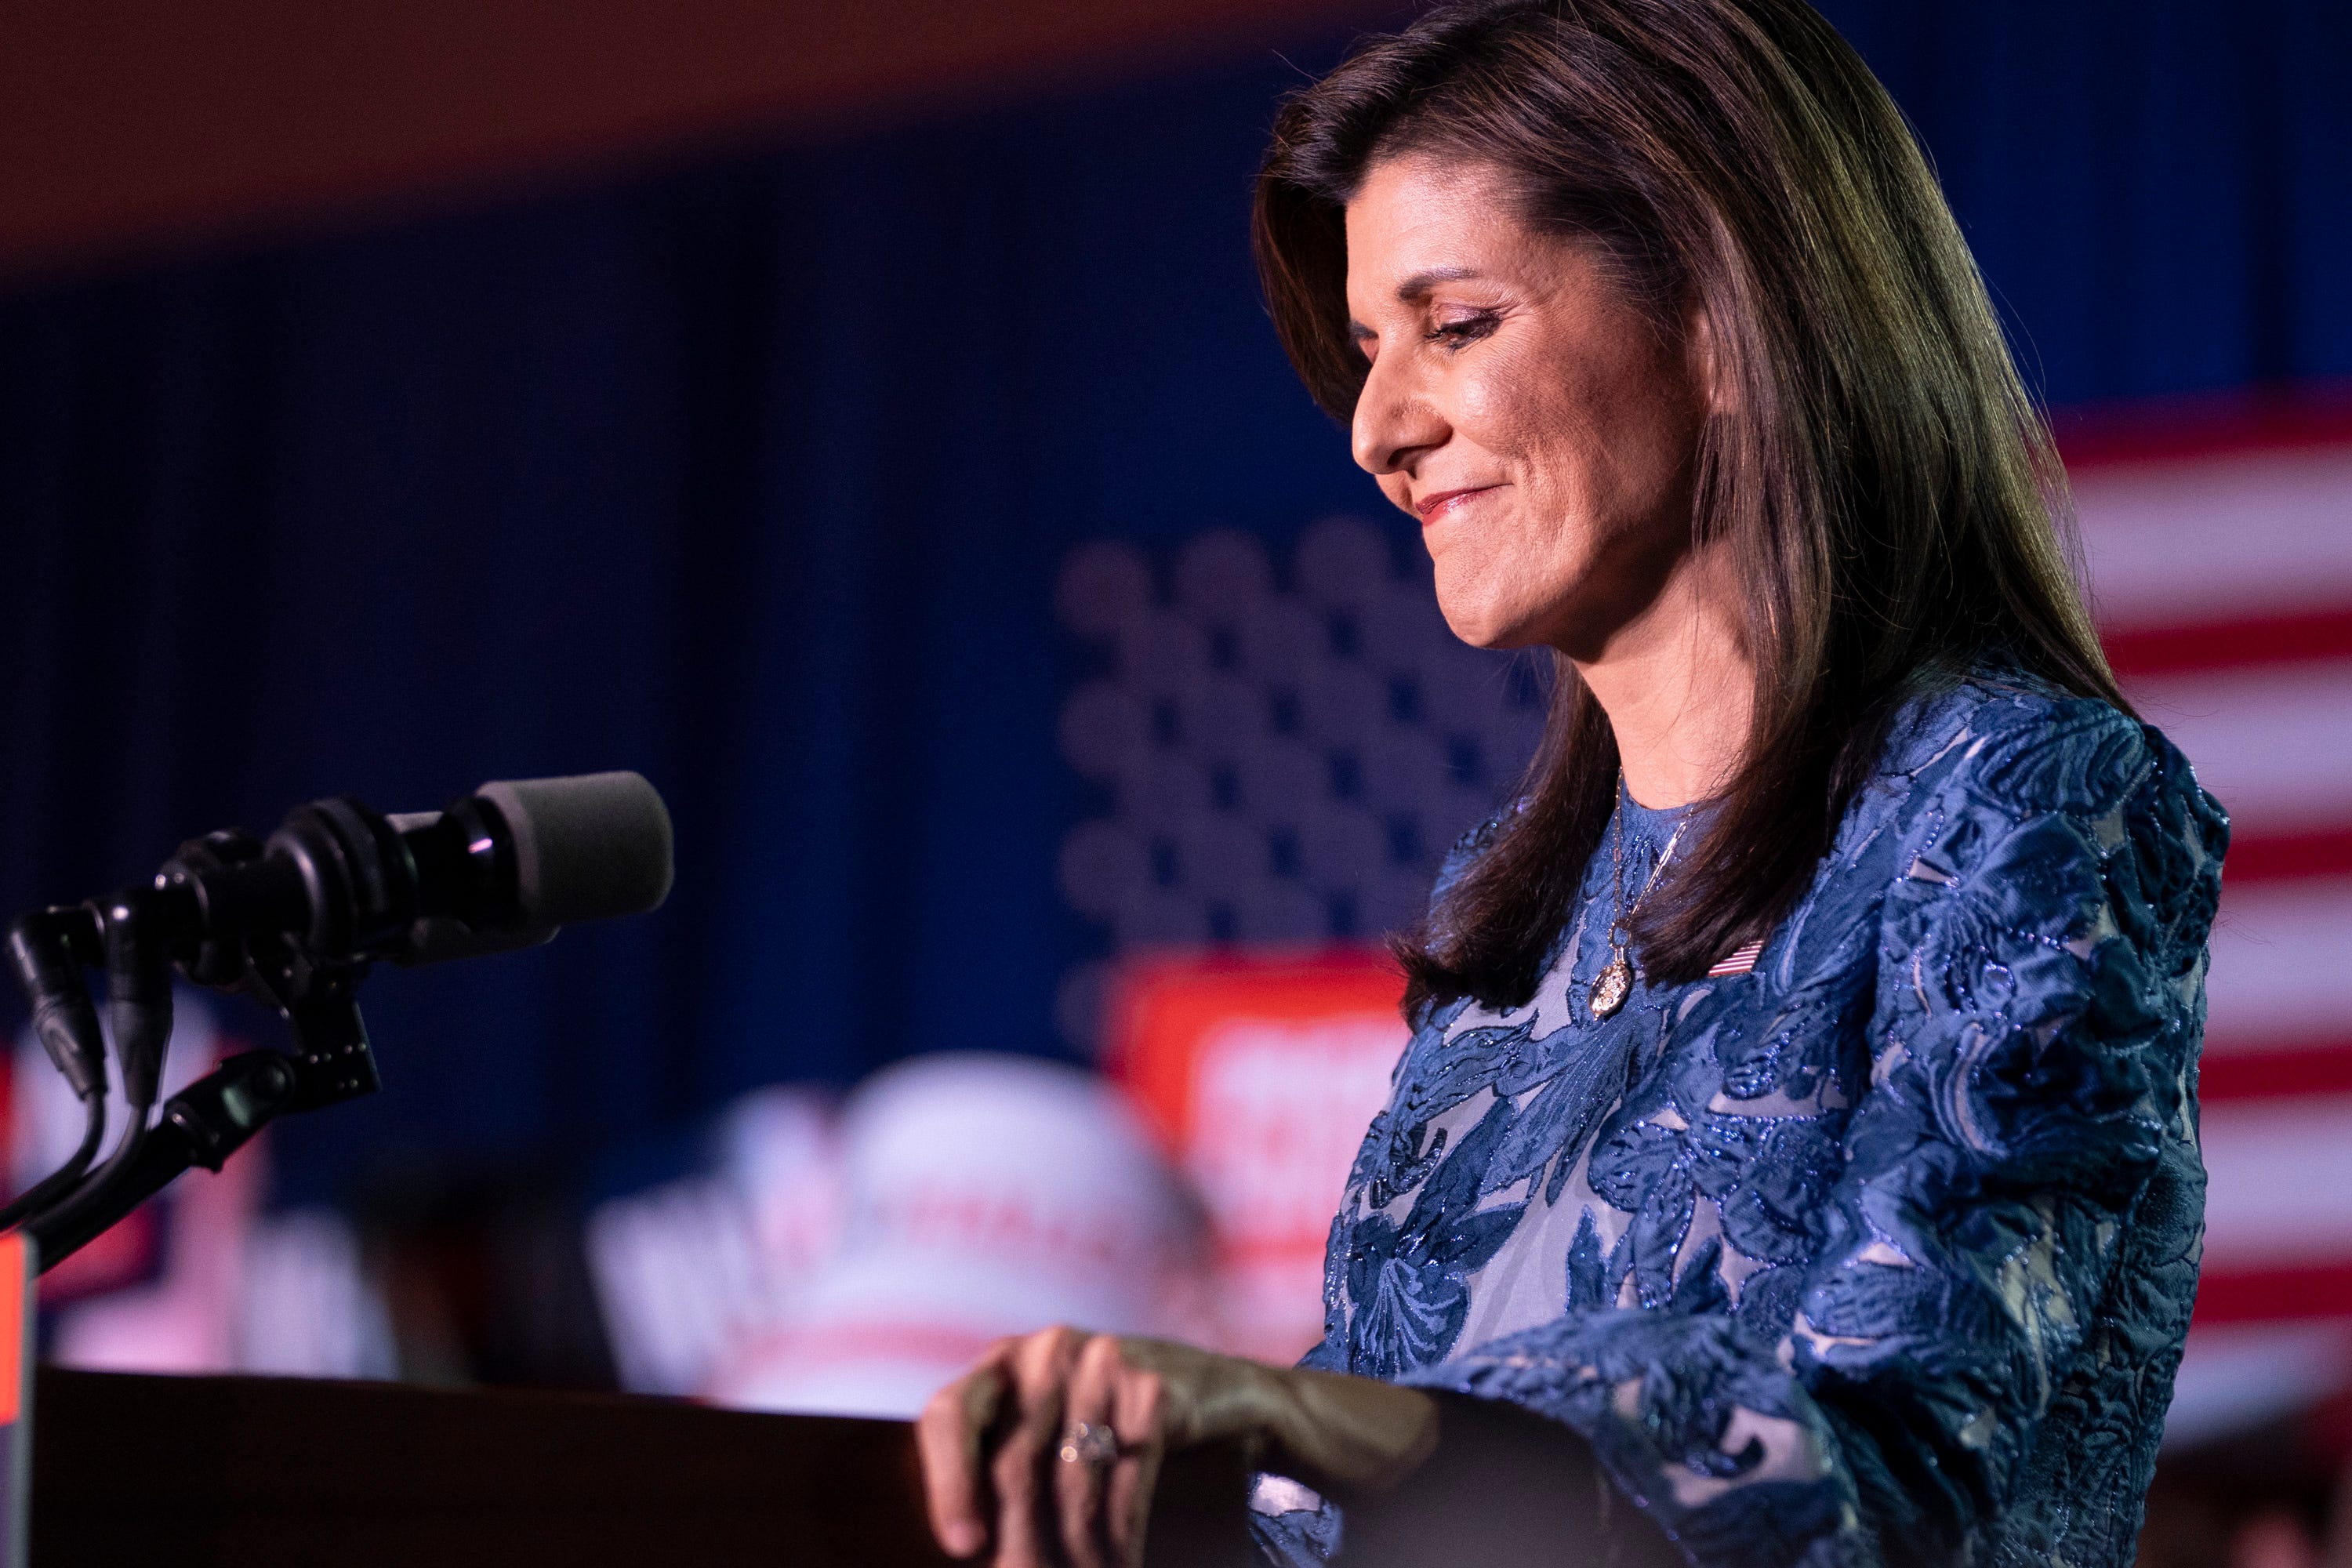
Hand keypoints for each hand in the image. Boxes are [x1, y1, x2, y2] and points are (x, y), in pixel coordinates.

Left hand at [917, 1326, 1441, 1567]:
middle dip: (1021, 1545)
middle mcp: (1046, 1349)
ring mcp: (1102, 1361)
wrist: (1222, 1397)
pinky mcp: (1153, 1389)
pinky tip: (1123, 1565)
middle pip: (1013, 1462)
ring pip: (1070, 1482)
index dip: (946, 1482)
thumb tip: (975, 1548)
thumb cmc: (1116, 1428)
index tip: (960, 1547)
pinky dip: (1120, 1539)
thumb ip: (1004, 1468)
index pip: (949, 1414)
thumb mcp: (1054, 1430)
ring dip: (1076, 1554)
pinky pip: (1125, 1482)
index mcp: (1004, 1361)